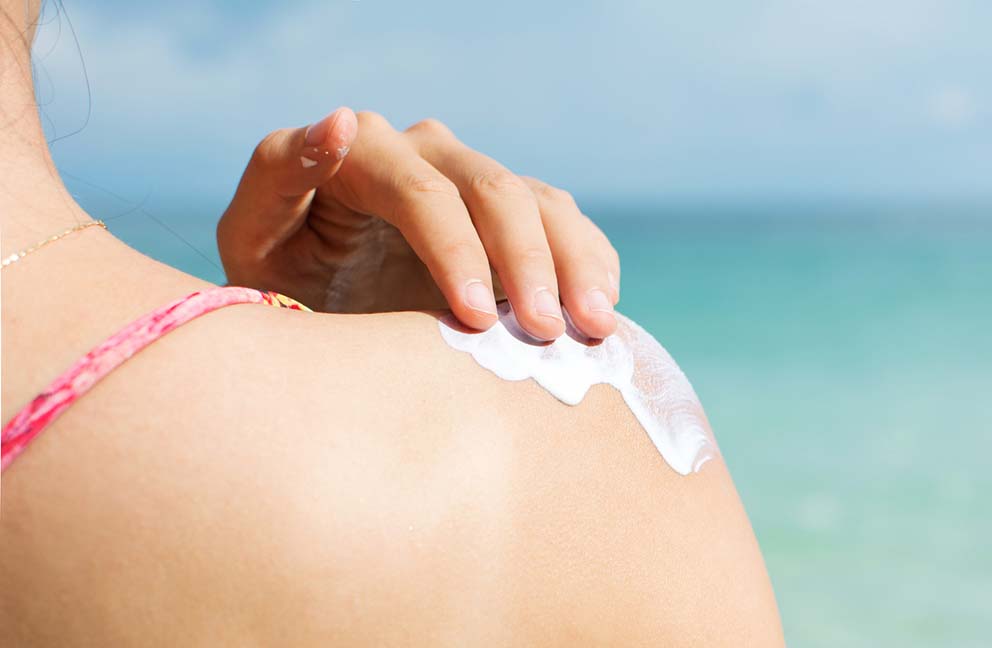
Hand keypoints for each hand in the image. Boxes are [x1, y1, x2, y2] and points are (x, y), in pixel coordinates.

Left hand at [217, 108, 620, 339]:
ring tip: (593, 330)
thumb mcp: (255, 240)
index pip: (421, 192)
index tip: (477, 317)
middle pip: (494, 191)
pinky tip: (600, 312)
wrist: (325, 309)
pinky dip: (590, 265)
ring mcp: (475, 178)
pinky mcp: (512, 211)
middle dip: (526, 263)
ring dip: (573, 265)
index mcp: (362, 154)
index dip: (455, 251)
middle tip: (544, 333)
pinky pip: (567, 223)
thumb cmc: (281, 280)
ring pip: (542, 203)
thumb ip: (282, 178)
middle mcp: (426, 152)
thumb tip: (342, 121)